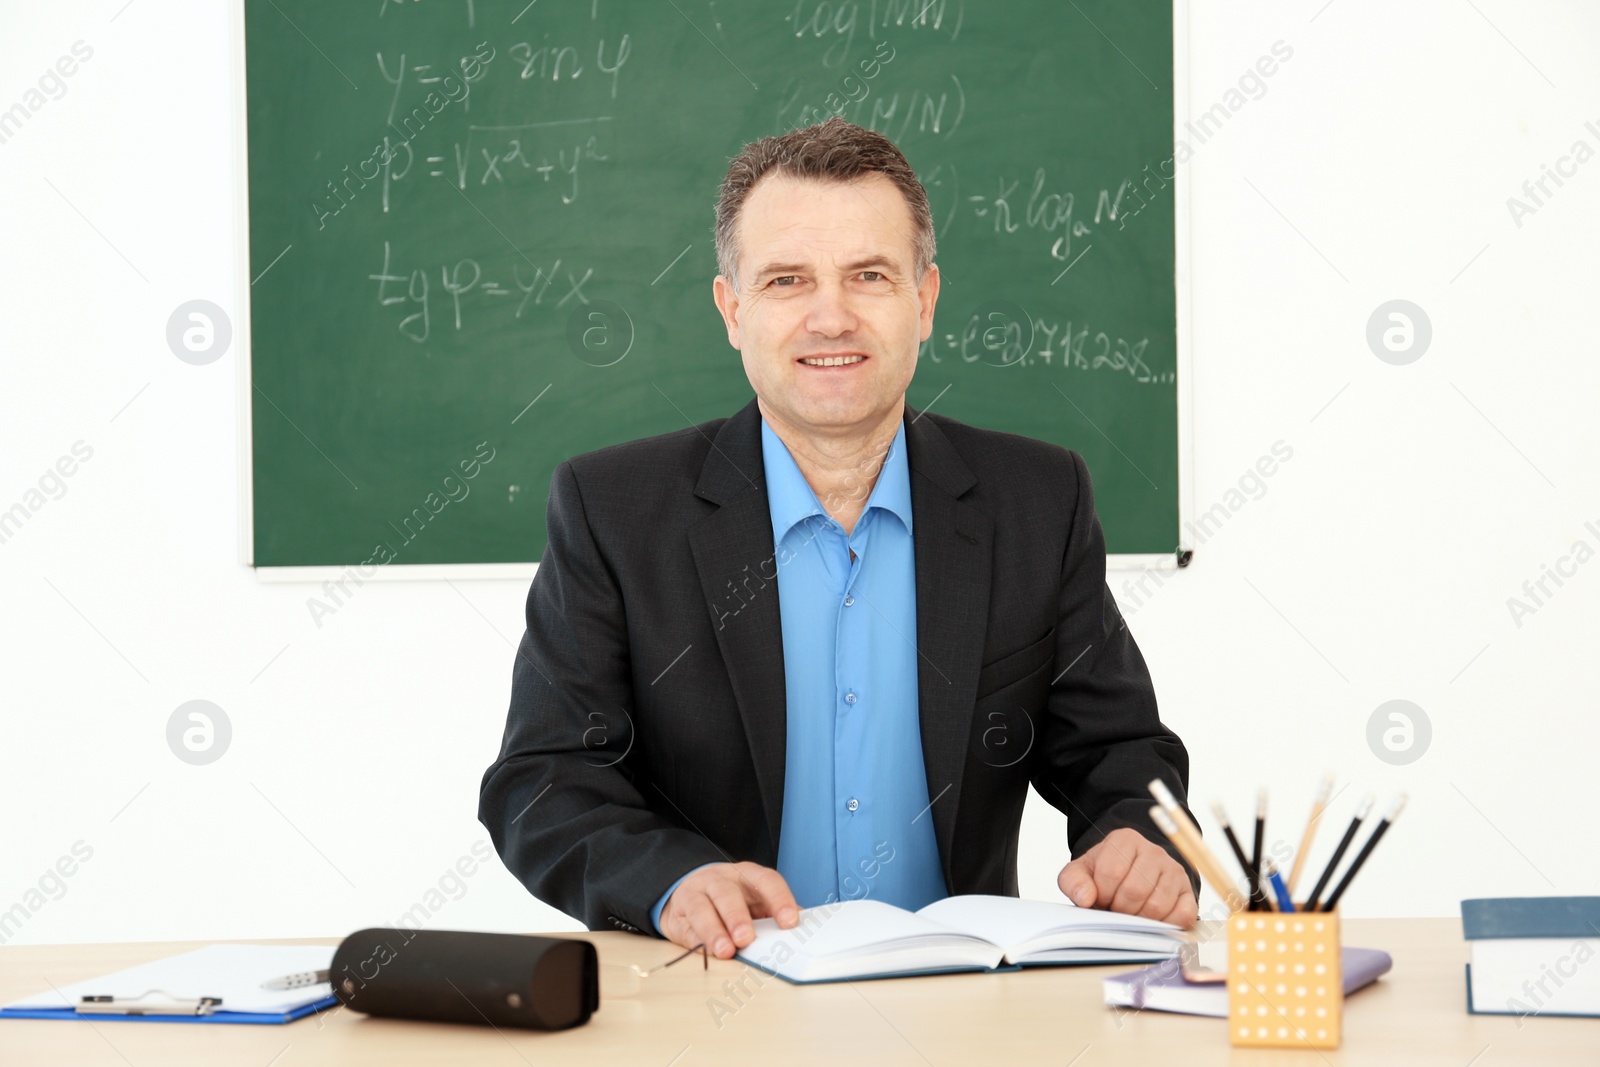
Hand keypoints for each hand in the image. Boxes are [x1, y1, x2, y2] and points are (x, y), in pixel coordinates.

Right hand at [659, 861, 799, 958]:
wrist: (687, 892)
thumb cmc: (731, 899)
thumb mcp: (755, 898)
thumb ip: (775, 913)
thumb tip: (805, 931)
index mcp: (747, 875)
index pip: (766, 881)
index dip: (779, 900)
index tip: (790, 922)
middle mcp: (719, 880)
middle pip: (727, 893)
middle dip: (737, 916)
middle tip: (746, 938)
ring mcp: (695, 895)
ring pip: (702, 909)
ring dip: (714, 931)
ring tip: (726, 950)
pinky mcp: (678, 917)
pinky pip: (686, 928)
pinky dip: (697, 942)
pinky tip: (708, 952)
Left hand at [1057, 827, 1197, 926]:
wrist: (1132, 872)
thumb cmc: (1106, 874)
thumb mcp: (1082, 872)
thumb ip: (1074, 881)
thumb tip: (1086, 899)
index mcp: (1125, 840)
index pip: (1110, 872)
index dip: (1101, 894)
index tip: (1100, 898)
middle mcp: (1154, 851)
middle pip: (1135, 891)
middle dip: (1119, 909)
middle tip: (1115, 910)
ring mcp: (1174, 871)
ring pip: (1157, 906)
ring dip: (1139, 919)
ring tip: (1131, 914)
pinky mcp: (1188, 892)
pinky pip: (1182, 915)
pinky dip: (1165, 925)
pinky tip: (1151, 921)